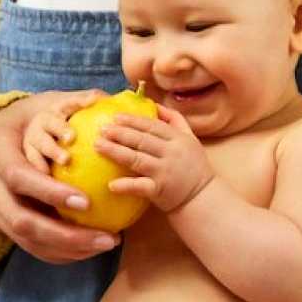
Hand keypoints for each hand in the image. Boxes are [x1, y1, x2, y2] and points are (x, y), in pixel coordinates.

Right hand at [0, 90, 119, 263]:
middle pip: (21, 220)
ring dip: (67, 249)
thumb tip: (107, 97)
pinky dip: (59, 252)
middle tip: (108, 237)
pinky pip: (28, 245)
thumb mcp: (37, 105)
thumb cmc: (21, 119)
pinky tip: (89, 249)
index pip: (18, 176)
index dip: (50, 192)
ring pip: (25, 239)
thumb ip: (68, 103)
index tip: (87, 201)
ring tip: (105, 244)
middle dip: (66, 235)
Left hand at [94, 104, 213, 212]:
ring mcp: (165, 172)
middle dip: (120, 133)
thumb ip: (174, 120)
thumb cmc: (193, 167)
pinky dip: (126, 185)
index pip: (152, 126)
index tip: (115, 116)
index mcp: (178, 139)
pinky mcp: (160, 190)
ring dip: (116, 152)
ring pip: (137, 159)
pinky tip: (111, 184)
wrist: (202, 197)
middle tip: (101, 129)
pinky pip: (140, 187)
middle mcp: (172, 153)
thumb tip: (154, 104)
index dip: (133, 120)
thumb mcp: (190, 139)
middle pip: (142, 140)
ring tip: (98, 146)